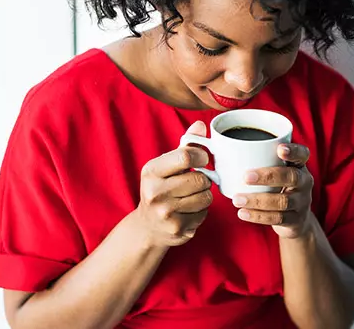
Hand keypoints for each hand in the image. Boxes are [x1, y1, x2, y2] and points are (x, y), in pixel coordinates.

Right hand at [136, 121, 213, 246]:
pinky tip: (188, 211)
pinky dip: (201, 211)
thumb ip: (185, 146)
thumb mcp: (166, 166)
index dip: (201, 156)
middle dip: (203, 180)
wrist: (148, 226)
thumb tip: (201, 125)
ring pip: (206, 197)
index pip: (185, 156)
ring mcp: (165, 213)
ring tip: (191, 196)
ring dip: (204, 196)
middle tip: (195, 182)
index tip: (203, 160)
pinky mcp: (177, 229)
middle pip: (199, 179)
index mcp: (151, 171)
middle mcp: (155, 192)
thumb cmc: (160, 189)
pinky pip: (204, 214)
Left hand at [231, 143, 313, 238]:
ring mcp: (302, 202)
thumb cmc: (275, 186)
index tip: (279, 148)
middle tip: (245, 177)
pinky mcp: (295, 220)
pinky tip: (242, 213)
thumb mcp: (273, 170)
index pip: (302, 154)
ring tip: (236, 199)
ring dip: (257, 200)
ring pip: (283, 201)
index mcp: (298, 165)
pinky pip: (277, 218)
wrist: (294, 218)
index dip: (294, 151)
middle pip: (292, 177)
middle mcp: (304, 182)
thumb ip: (255, 157)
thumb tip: (214, 143)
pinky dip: (258, 216)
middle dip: (268, 176)